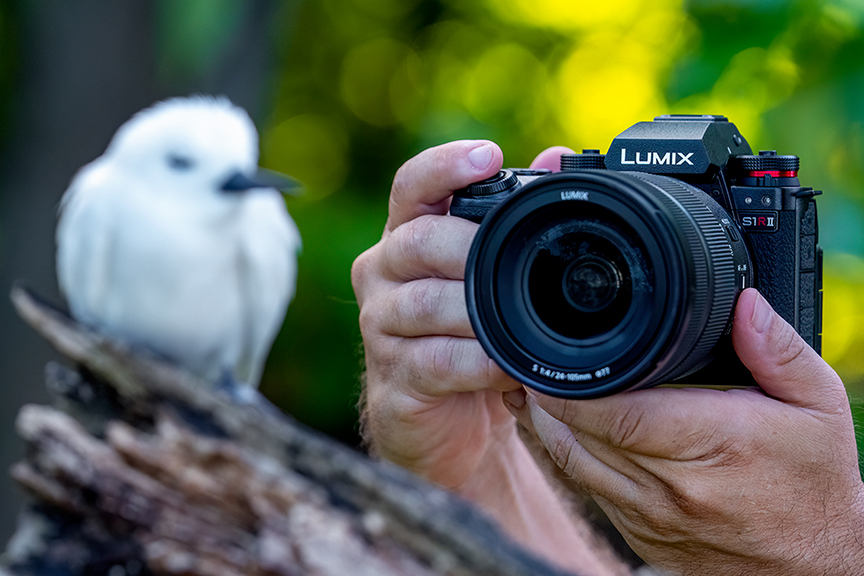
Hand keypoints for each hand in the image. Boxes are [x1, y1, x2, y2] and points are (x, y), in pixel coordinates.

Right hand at [351, 139, 517, 487]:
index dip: (444, 167)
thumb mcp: (492, 277)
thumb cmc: (469, 336)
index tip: (489, 156)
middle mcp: (383, 274)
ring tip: (520, 321)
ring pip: (422, 304)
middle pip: (416, 242)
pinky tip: (505, 365)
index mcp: (407, 237)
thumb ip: (515, 216)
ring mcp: (380, 328)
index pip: (411, 187)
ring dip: (476, 311)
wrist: (448, 421)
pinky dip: (476, 362)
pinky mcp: (391, 380)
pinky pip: (433, 362)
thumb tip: (558, 158)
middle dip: (470, 248)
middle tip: (516, 260)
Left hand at [506, 288, 863, 574]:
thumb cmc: (813, 485)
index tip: (548, 359)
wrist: (813, 569)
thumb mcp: (818, 406)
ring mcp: (650, 515)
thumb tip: (743, 303)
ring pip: (573, 464)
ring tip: (538, 385)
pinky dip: (568, 453)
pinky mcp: (639, 534)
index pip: (618, 414)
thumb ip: (777, 350)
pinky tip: (563, 425)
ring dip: (547, 424)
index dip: (572, 388)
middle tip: (534, 361)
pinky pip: (587, 488)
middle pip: (579, 435)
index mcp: (713, 442)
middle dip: (548, 397)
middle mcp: (673, 484)